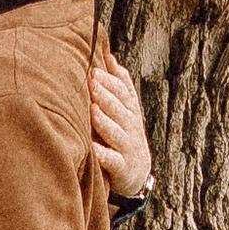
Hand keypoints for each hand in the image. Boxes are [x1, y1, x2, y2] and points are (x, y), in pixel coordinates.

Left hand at [91, 55, 152, 201]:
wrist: (136, 173)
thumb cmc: (124, 135)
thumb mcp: (125, 109)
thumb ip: (119, 84)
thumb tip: (109, 56)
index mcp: (131, 111)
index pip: (123, 92)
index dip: (110, 81)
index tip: (94, 70)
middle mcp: (132, 127)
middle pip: (120, 109)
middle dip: (106, 95)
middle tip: (91, 82)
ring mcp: (128, 148)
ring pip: (117, 133)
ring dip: (105, 122)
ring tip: (93, 111)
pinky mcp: (123, 168)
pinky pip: (113, 161)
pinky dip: (103, 155)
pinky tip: (92, 147)